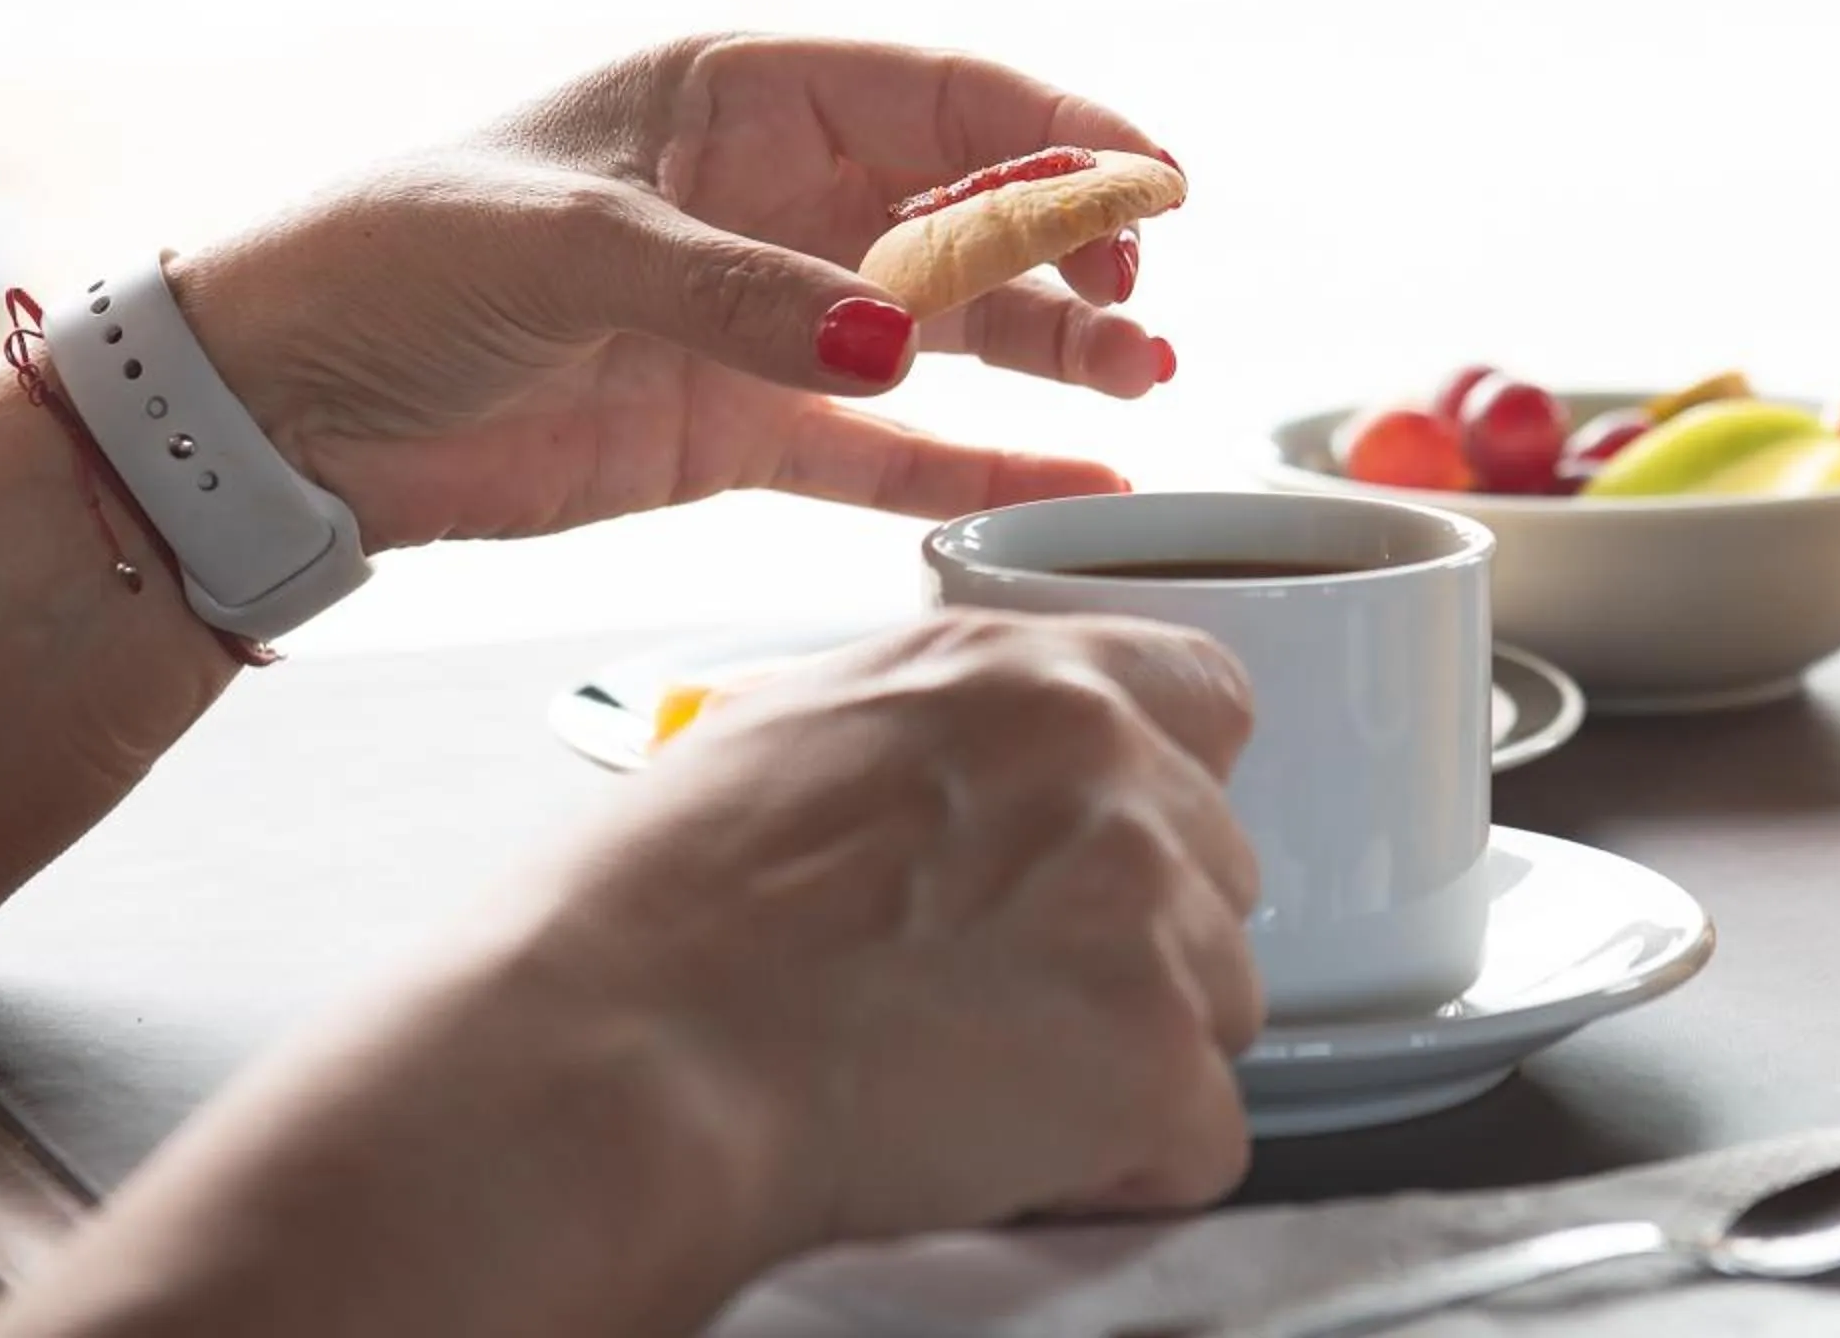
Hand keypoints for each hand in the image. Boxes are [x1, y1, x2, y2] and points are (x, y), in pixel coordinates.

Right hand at [0, 611, 1264, 1337]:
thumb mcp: (797, 726)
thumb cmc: (653, 921)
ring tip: (976, 1075)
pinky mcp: (1153, 1048)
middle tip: (992, 998)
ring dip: (1131, 1054)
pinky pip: (1206, 1134)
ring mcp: (1143, 897)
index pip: (1210, 700)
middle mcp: (1104, 756)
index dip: (1165, 799)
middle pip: (1221, 869)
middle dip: (1139, 946)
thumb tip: (994, 759)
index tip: (1100, 866)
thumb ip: (946, 725)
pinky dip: (1122, 1168)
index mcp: (1020, 669)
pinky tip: (1000, 1151)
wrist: (613, 1065)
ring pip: (1225, 1000)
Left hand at [162, 35, 1181, 549]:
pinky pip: (891, 450)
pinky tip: (1079, 482)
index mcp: (738, 98)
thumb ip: (741, 291)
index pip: (937, 95)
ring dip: (1051, 352)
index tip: (1152, 178)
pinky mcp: (744, 427)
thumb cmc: (400, 261)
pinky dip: (982, 466)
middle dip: (1069, 247)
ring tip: (1141, 378)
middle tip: (1135, 297)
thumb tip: (897, 345)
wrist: (287, 408)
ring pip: (950, 329)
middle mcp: (775, 198)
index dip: (1056, 129)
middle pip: (967, 212)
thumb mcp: (568, 245)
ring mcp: (769, 317)